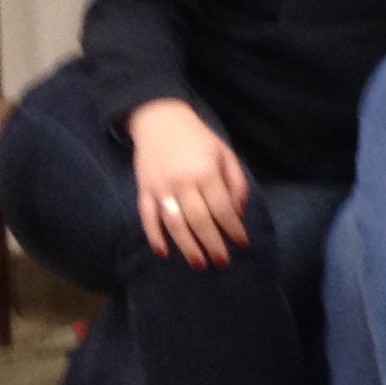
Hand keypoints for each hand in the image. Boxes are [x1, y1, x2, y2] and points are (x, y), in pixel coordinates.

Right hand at [127, 98, 248, 267]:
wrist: (159, 120)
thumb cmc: (198, 139)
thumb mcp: (225, 154)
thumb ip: (236, 182)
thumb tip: (239, 212)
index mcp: (206, 173)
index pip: (223, 208)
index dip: (233, 228)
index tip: (242, 243)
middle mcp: (183, 183)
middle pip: (200, 220)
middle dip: (213, 244)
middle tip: (223, 262)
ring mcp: (161, 188)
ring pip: (175, 224)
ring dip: (187, 246)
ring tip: (200, 264)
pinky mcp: (143, 190)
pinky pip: (147, 217)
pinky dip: (154, 236)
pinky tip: (163, 253)